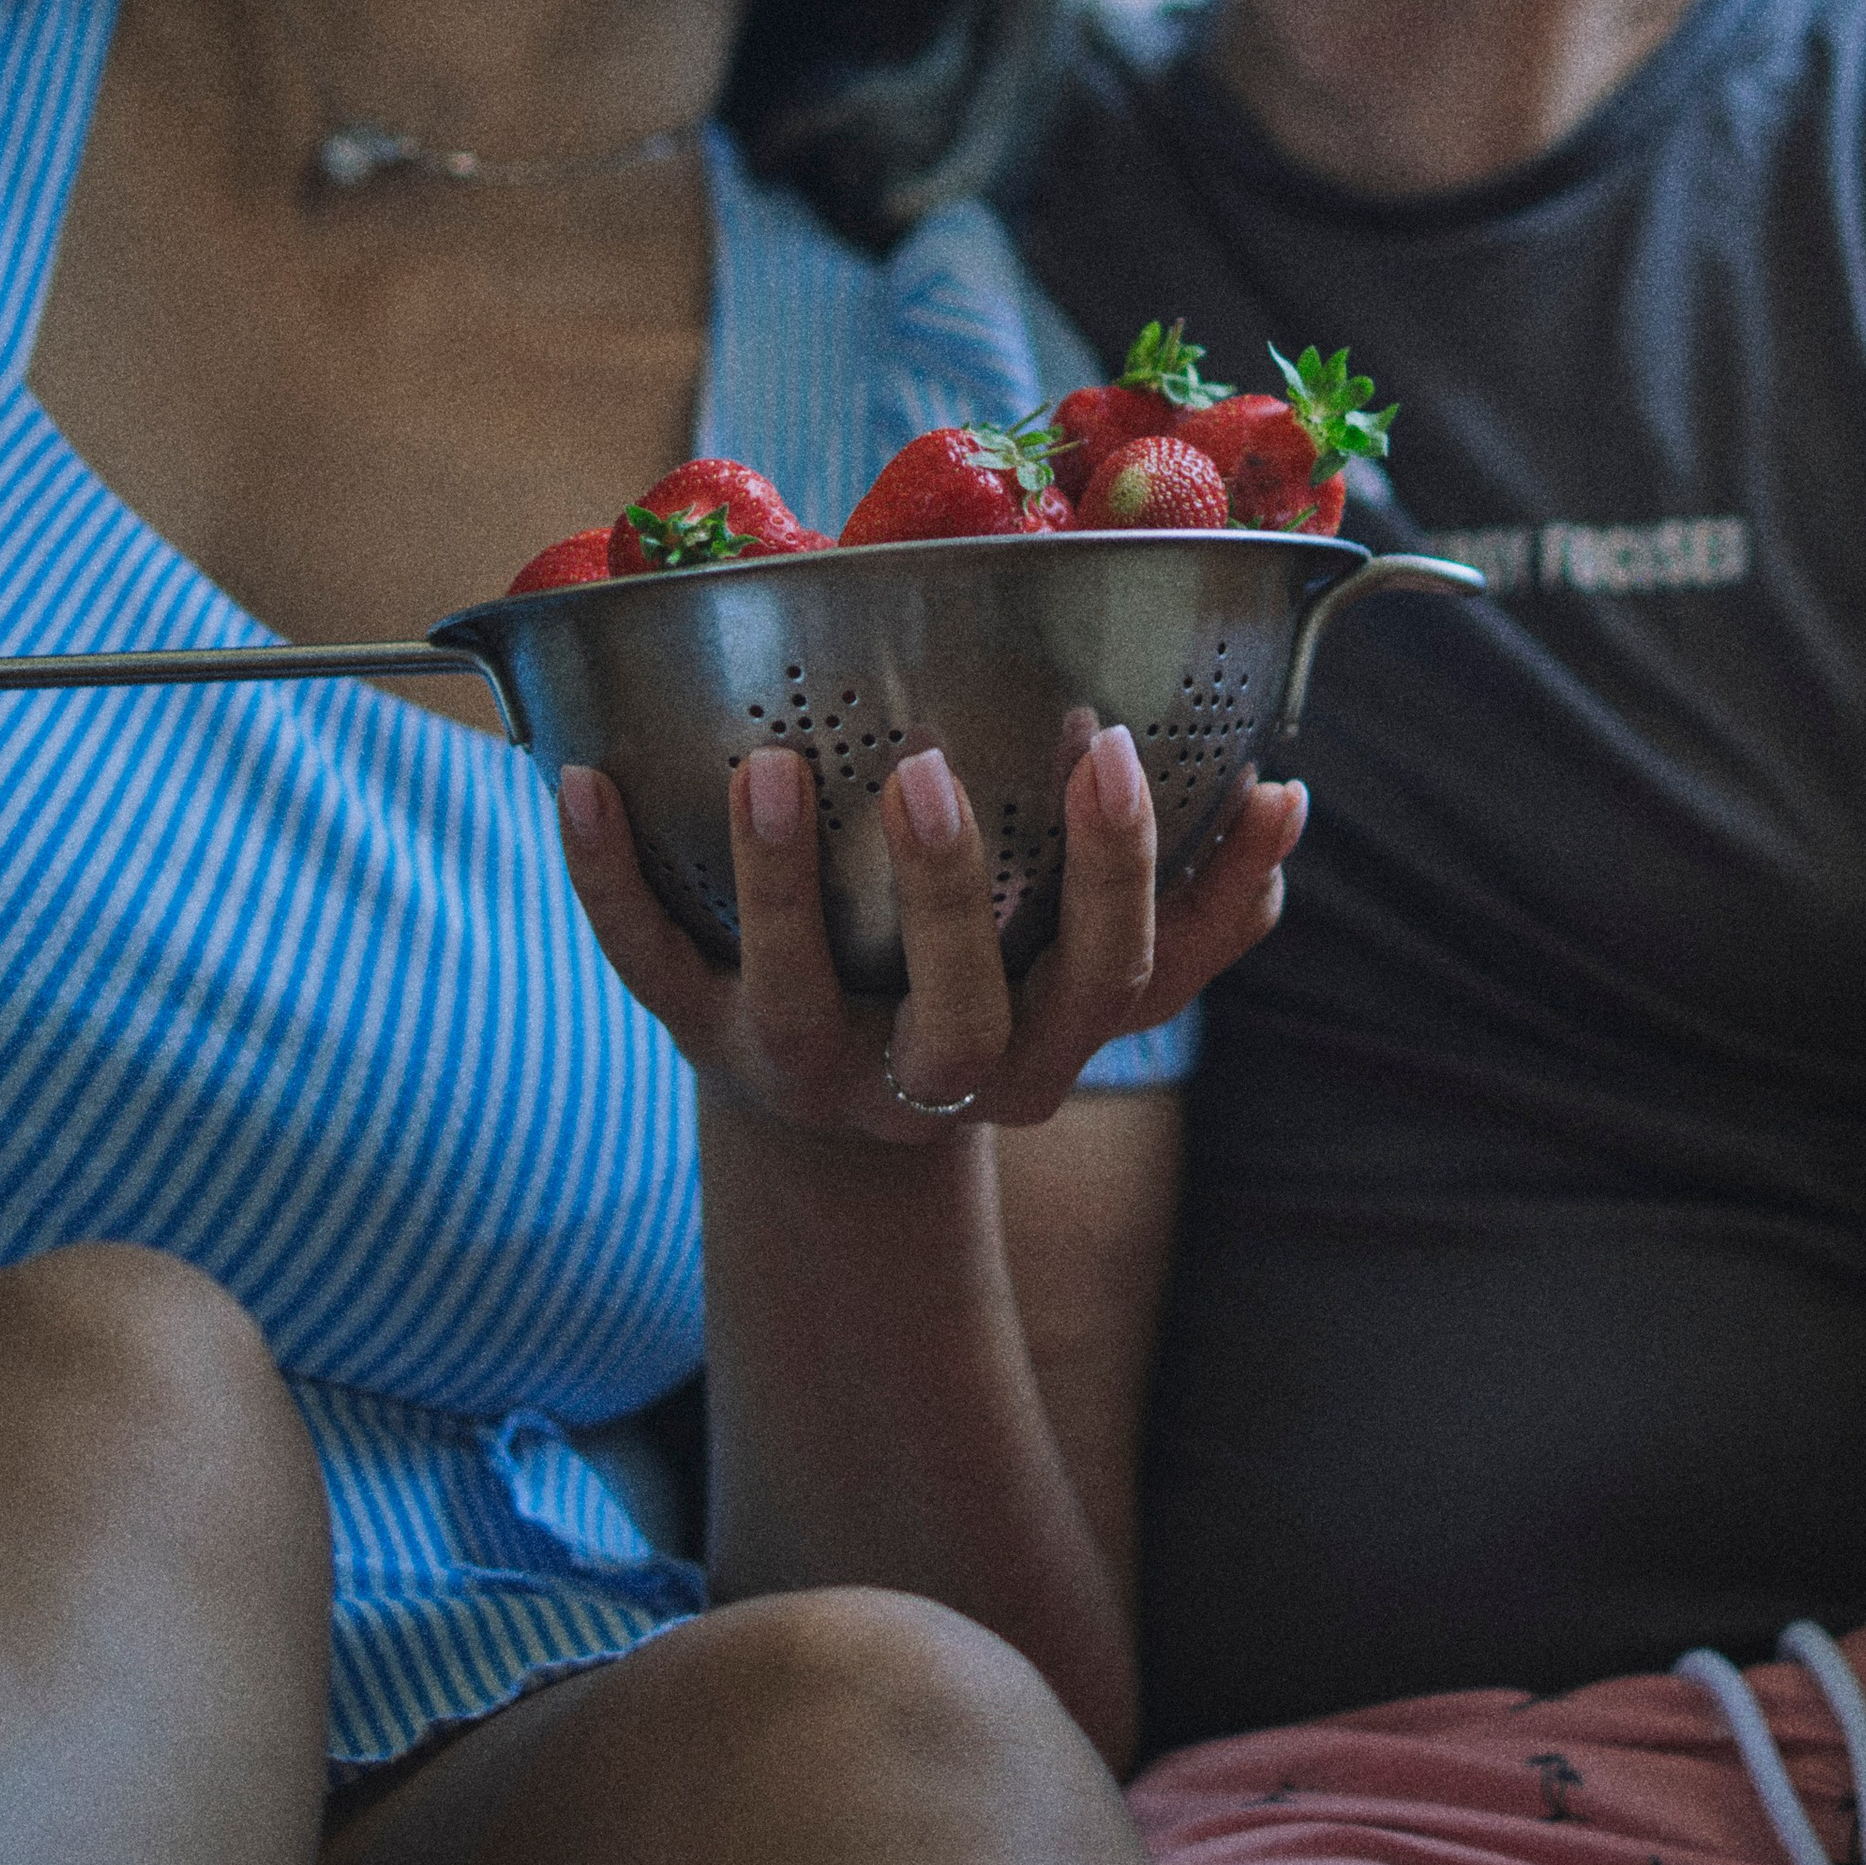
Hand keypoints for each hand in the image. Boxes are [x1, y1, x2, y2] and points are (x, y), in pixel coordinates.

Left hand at [559, 735, 1306, 1144]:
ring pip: (792, 995)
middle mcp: (943, 1075)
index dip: (1133, 873)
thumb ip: (1185, 897)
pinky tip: (577, 778)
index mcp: (1054, 1039)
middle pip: (968, 1009)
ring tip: (765, 769)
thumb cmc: (992, 983)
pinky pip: (645, 966)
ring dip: (774, 881)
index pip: (1122, 972)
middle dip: (956, 894)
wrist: (836, 1120)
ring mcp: (815, 1070)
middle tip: (929, 769)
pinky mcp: (706, 1046)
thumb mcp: (1083, 964)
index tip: (1118, 744)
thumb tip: (1288, 799)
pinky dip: (605, 877)